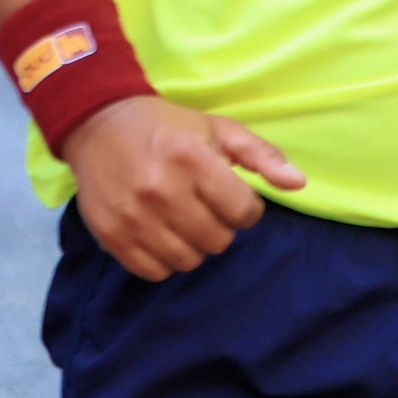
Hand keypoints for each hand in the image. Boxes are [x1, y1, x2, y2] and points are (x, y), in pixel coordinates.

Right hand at [66, 95, 305, 281]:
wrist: (97, 125)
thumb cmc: (167, 127)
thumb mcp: (217, 129)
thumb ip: (262, 156)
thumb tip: (299, 184)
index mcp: (192, 159)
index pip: (244, 213)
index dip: (244, 206)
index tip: (227, 194)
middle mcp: (161, 190)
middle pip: (218, 241)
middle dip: (218, 225)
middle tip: (200, 204)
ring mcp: (133, 217)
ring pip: (188, 261)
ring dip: (191, 244)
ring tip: (180, 218)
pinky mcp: (111, 236)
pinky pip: (155, 272)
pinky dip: (163, 258)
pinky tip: (158, 232)